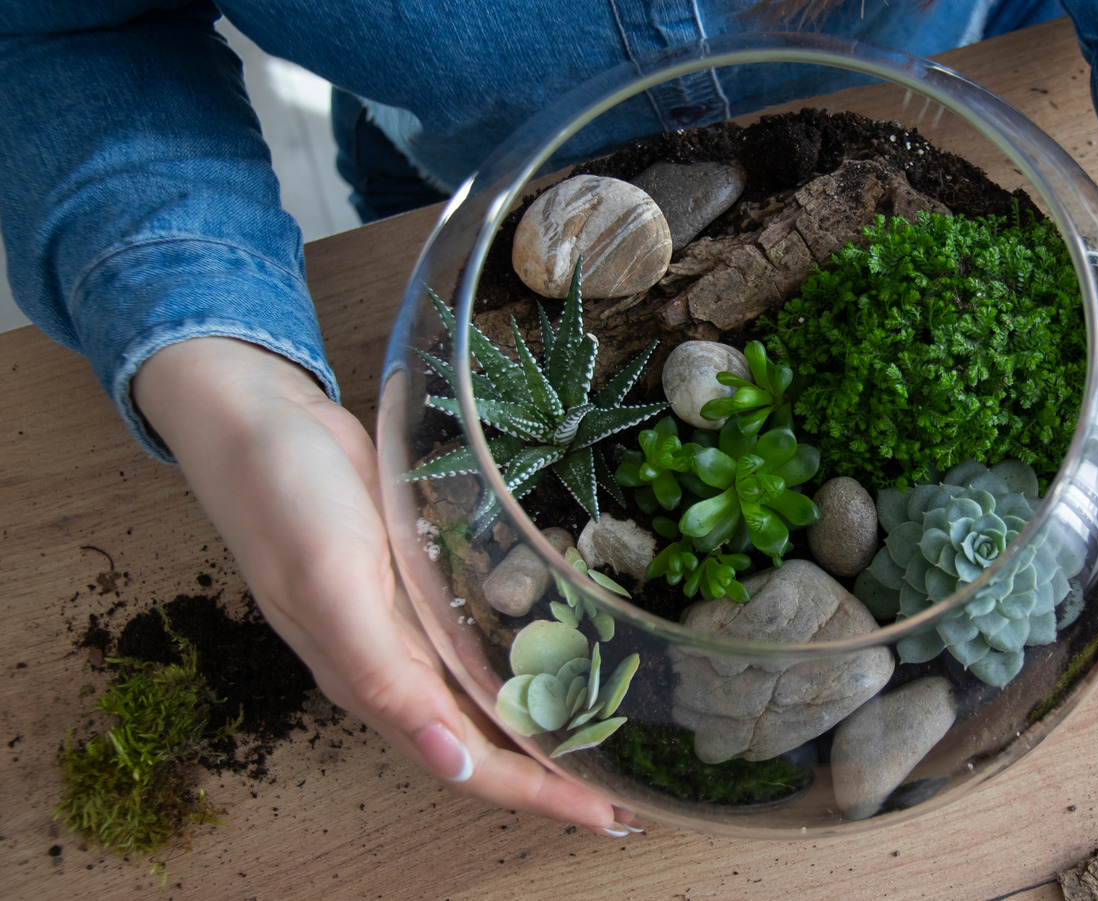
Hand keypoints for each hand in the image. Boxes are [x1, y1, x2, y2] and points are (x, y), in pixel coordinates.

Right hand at [133, 337, 634, 834]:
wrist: (255, 417)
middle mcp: (398, 665)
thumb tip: (448, 764)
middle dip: (555, 773)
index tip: (611, 816)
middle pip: (489, 742)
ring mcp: (409, 624)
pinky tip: (566, 654)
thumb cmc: (284, 499)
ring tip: (612, 735)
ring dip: (545, 723)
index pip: (472, 765)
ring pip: (488, 696)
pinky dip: (525, 658)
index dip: (540, 795)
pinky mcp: (420, 581)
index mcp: (376, 681)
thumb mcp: (332, 586)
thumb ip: (382, 678)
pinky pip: (480, 639)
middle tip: (628, 791)